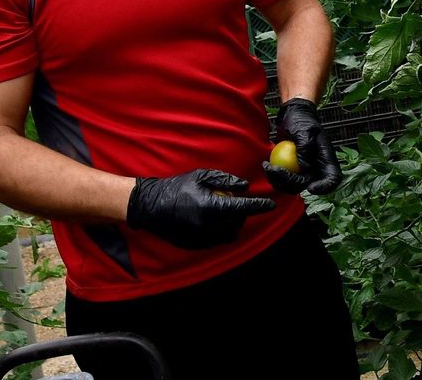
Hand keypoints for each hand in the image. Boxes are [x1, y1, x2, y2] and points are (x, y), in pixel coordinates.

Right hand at [125, 169, 275, 249]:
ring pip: (229, 234)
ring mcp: (201, 237)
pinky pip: (216, 239)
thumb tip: (245, 186)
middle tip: (238, 203)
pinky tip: (212, 219)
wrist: (150, 205)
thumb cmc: (176, 187)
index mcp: (211, 207)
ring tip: (224, 210)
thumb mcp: (201, 176)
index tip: (271, 204)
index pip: (243, 208)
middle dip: (243, 214)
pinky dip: (220, 230)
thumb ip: (225, 180)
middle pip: (238, 223)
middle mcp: (208, 225)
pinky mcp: (196, 244)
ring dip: (232, 223)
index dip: (259, 206)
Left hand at [264, 98, 341, 194]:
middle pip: (307, 185)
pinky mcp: (292, 171)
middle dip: (289, 182)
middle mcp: (316, 169)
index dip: (324, 188)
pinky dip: (275, 178)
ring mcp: (304, 171)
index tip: (310, 188)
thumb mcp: (304, 130)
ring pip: (293, 187)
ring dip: (279, 182)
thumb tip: (304, 166)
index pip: (332, 179)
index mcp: (326, 160)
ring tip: (268, 167)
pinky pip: (284, 181)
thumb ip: (305, 147)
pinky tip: (267, 166)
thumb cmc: (302, 120)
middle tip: (274, 170)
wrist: (292, 116)